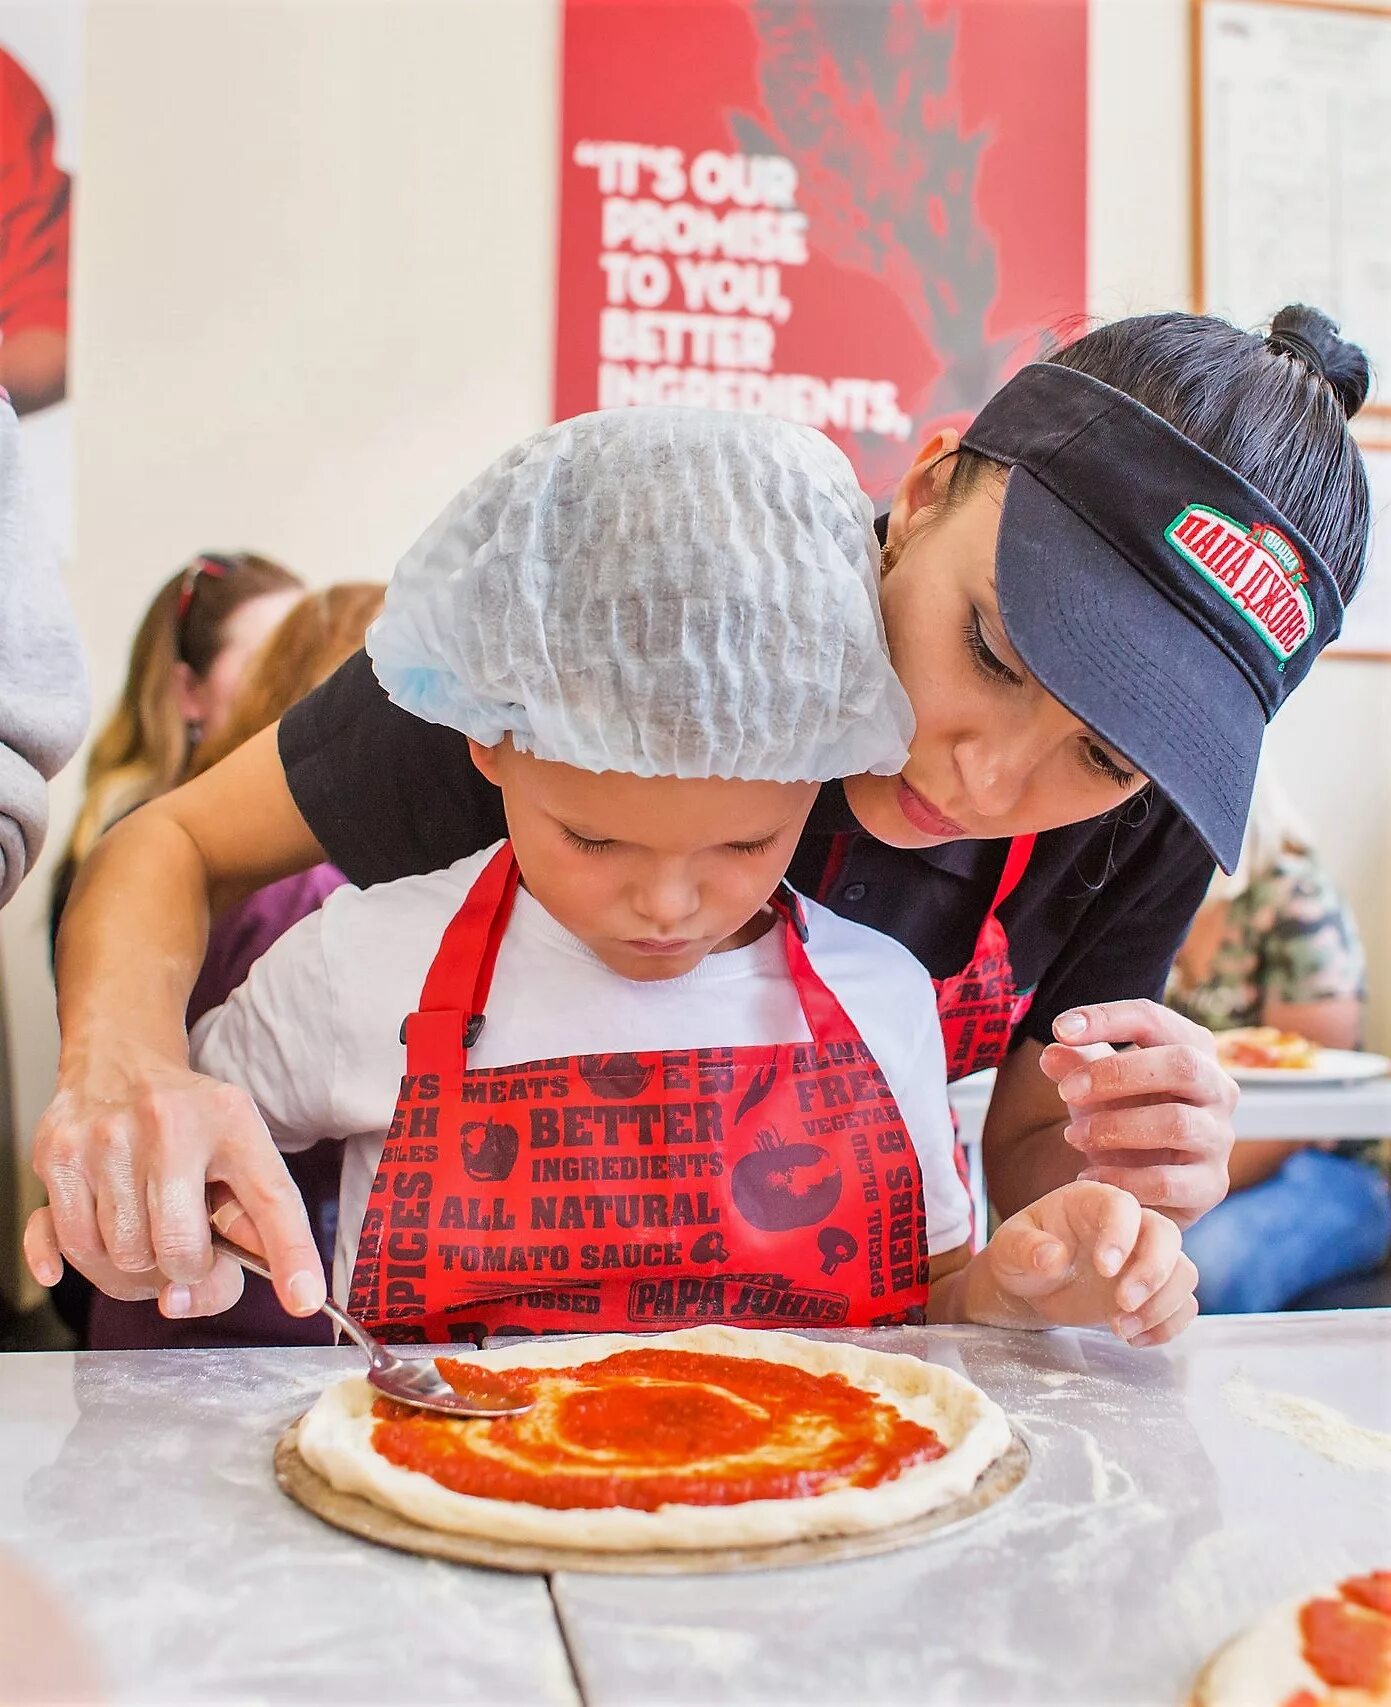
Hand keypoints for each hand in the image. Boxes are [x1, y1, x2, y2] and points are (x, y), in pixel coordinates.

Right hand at [27, 1047, 324, 1319]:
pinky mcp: (58, 1156)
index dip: (290, 1254)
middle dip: (187, 1271)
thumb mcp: (239, 1148)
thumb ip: (253, 1218)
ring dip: (136, 1270)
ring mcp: (107, 1139)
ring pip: (121, 1258)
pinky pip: (67, 1247)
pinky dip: (82, 1265)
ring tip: (147, 1235)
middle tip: (188, 1255)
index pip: (270, 1198)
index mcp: (231, 1121)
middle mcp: (169, 1125)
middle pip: (178, 1250)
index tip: (304, 1300)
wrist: (119, 1061)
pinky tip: (99, 1248)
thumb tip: (216, 1291)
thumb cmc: (187, 1120)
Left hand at [979, 1181, 1197, 1346]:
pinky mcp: (1153, 1291)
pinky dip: (1168, 1325)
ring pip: (1183, 1271)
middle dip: (1153, 1272)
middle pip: (1166, 1234)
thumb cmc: (1021, 1257)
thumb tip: (1052, 1256)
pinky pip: (1184, 1304)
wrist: (1032, 1287)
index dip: (1121, 1235)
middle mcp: (1128, 1225)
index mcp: (1091, 1202)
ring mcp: (1144, 1258)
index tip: (1104, 1269)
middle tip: (1122, 1304)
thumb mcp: (1008, 1250)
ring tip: (1119, 1329)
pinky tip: (1134, 1338)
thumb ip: (1025, 1249)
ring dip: (1161, 1305)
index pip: (1123, 1206)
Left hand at [1040, 1000, 1236, 1227]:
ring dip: (1115, 1127)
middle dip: (1116, 1074)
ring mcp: (1219, 1138)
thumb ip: (1075, 1065)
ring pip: (1177, 1123)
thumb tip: (1050, 1055)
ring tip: (1073, 1136)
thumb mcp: (1096, 1086)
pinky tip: (1089, 1176)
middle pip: (1182, 1064)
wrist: (1146, 1182)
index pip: (1154, 1020)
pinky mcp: (1211, 1186)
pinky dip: (1123, 1178)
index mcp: (1191, 1049)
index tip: (1060, 1029)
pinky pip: (1170, 1182)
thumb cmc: (1125, 1116)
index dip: (1107, 1019)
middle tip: (1066, 1091)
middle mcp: (1217, 1089)